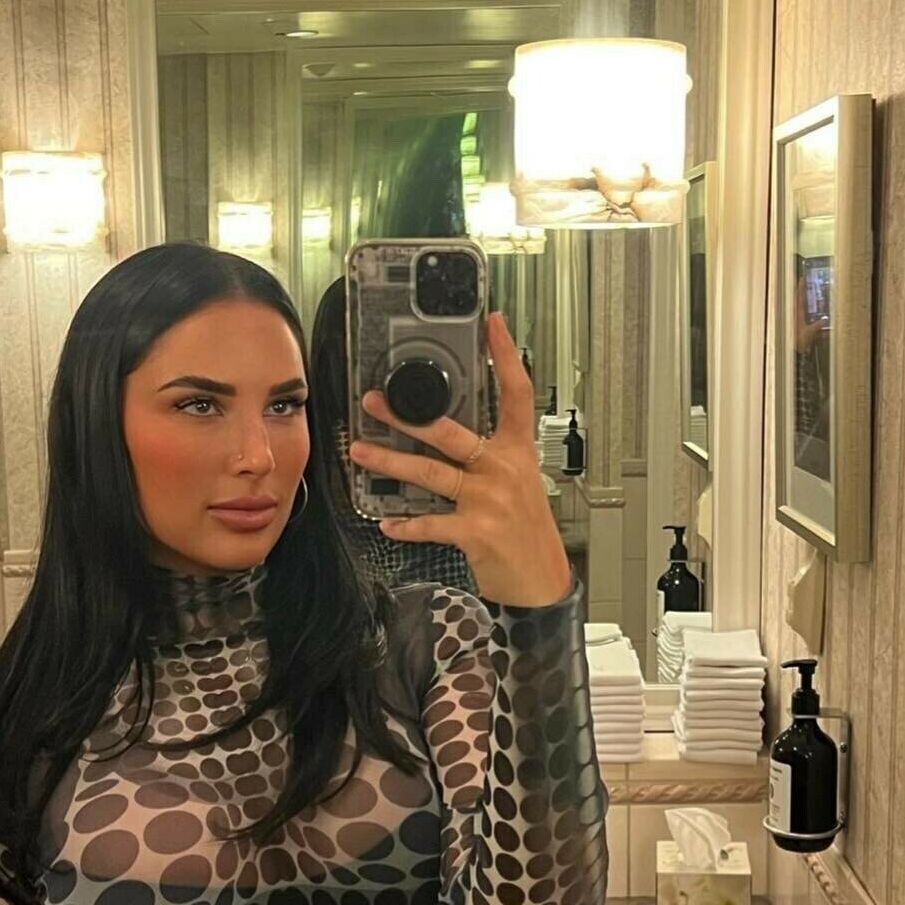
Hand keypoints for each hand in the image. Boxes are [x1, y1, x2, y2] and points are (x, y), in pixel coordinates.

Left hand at [348, 311, 574, 606]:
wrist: (542, 580)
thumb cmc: (526, 532)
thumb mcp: (519, 483)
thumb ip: (489, 457)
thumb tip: (447, 436)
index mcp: (517, 451)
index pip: (517, 394)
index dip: (506, 356)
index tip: (493, 324)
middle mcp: (503, 469)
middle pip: (450, 431)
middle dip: (407, 416)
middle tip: (374, 402)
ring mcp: (489, 499)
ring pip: (429, 473)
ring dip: (390, 463)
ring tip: (362, 453)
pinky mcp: (476, 530)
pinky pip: (431, 523)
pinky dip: (406, 525)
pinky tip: (388, 523)